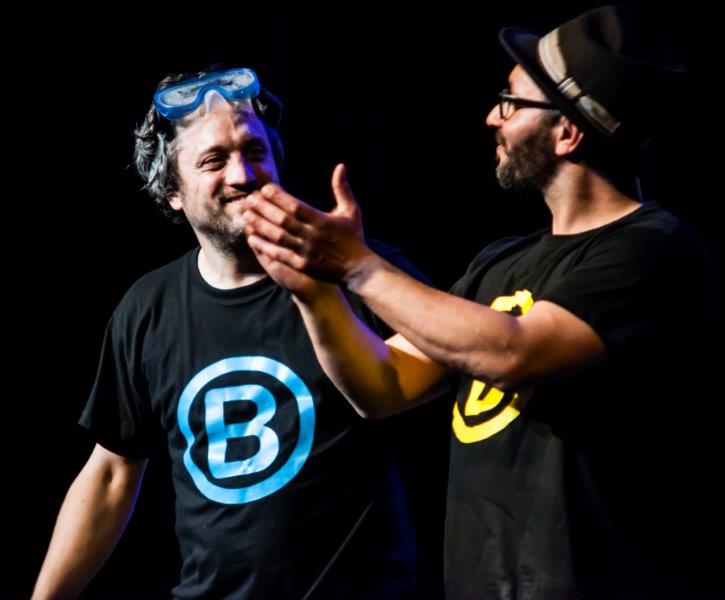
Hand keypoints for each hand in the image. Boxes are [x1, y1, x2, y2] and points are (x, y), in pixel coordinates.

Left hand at [241, 164, 371, 283]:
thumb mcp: (351, 211)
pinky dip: (264, 246)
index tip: (265, 188)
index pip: (296, 206)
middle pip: (283, 220)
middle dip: (264, 209)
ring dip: (260, 225)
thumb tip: (341, 166)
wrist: (357, 269)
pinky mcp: (301, 265)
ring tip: (246, 215)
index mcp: (322, 221)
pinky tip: (252, 238)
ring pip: (278, 237)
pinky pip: (279, 254)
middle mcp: (312, 236)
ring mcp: (305, 252)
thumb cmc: (353, 238)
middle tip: (249, 199)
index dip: (279, 197)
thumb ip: (342, 188)